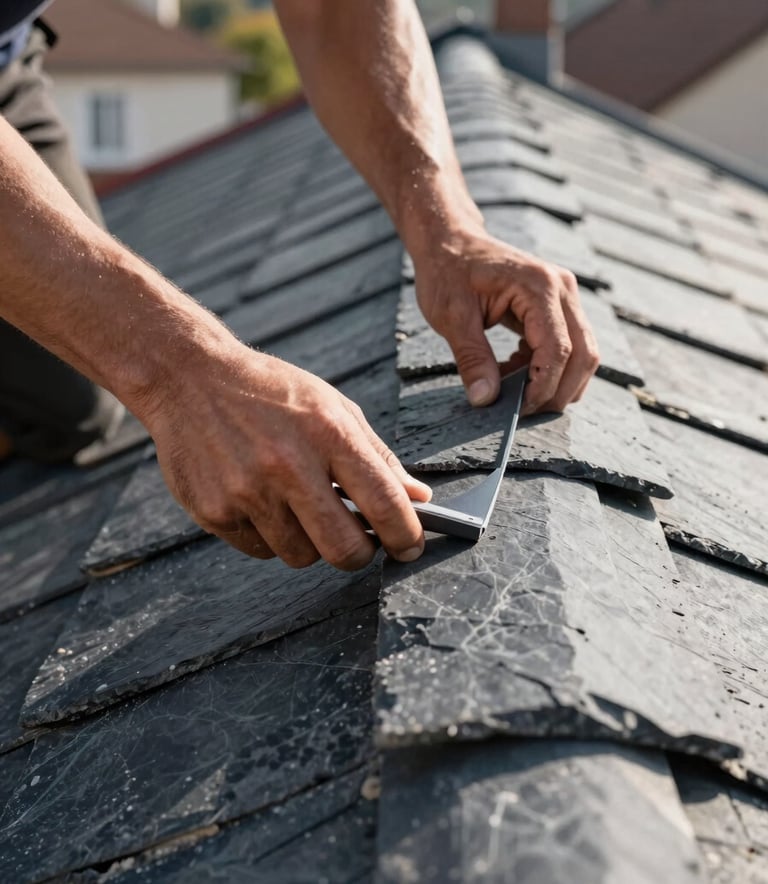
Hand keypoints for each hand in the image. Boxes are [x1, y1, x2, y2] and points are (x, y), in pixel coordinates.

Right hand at [139, 342, 430, 569]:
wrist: (189, 378)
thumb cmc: (271, 392)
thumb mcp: (332, 407)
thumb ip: (377, 456)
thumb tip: (418, 499)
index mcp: (328, 433)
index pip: (384, 503)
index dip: (407, 536)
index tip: (410, 547)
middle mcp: (288, 466)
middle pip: (344, 550)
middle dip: (361, 554)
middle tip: (359, 542)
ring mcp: (247, 492)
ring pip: (302, 556)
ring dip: (310, 542)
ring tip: (297, 504)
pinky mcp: (215, 512)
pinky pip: (261, 551)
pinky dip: (271, 536)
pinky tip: (261, 500)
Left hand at [412, 224, 599, 413]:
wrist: (449, 242)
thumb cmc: (447, 273)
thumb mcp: (451, 317)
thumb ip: (472, 358)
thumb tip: (485, 400)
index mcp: (539, 287)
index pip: (559, 350)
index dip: (544, 386)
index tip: (519, 410)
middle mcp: (562, 289)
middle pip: (584, 354)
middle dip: (559, 391)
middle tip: (523, 411)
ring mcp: (564, 296)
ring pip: (582, 353)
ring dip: (556, 381)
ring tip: (514, 390)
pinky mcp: (557, 306)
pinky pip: (567, 346)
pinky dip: (546, 368)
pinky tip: (512, 371)